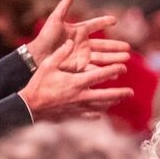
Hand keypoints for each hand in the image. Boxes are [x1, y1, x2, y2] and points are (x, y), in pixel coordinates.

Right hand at [18, 24, 133, 121]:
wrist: (28, 108)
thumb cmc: (37, 84)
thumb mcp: (48, 65)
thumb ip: (61, 53)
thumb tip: (70, 42)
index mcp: (76, 82)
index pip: (100, 75)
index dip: (113, 70)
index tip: (123, 67)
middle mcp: (80, 96)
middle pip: (106, 95)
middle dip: (120, 93)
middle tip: (131, 92)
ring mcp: (77, 108)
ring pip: (100, 106)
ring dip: (111, 103)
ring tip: (120, 100)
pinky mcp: (72, 116)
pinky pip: (89, 115)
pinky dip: (97, 114)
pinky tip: (101, 114)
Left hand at [27, 0, 123, 68]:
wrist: (36, 56)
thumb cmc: (45, 37)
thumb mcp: (55, 19)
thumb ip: (64, 6)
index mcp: (78, 31)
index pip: (94, 24)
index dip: (104, 22)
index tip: (115, 20)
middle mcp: (83, 44)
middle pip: (103, 45)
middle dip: (116, 47)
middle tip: (128, 47)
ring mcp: (82, 56)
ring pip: (102, 58)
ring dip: (114, 59)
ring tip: (126, 59)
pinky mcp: (79, 67)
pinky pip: (95, 70)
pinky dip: (105, 72)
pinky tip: (115, 73)